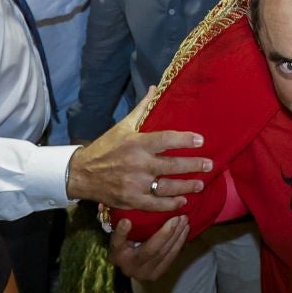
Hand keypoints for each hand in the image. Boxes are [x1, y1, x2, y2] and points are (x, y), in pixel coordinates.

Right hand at [67, 92, 210, 210]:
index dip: (185, 140)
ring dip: (187, 186)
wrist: (82, 174)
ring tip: (200, 184)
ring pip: (168, 187)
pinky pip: (156, 204)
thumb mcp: (123, 126)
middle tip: (209, 164)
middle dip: (194, 165)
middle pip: (172, 165)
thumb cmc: (105, 147)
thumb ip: (142, 108)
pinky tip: (182, 201)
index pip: (167, 139)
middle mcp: (138, 164)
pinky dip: (171, 204)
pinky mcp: (132, 200)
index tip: (200, 140)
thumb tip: (154, 87)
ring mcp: (135, 184)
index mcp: (137, 143)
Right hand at [108, 216, 188, 281]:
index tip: (173, 219)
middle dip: (174, 233)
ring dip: (179, 237)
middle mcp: (137, 271)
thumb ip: (120, 232)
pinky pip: (171, 258)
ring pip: (168, 255)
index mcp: (125, 261)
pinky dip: (179, 244)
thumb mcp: (115, 239)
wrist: (123, 263)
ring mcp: (149, 275)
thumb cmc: (119, 247)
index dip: (162, 235)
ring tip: (185, 222)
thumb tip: (126, 222)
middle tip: (183, 217)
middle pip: (161, 251)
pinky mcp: (157, 274)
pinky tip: (184, 232)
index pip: (148, 249)